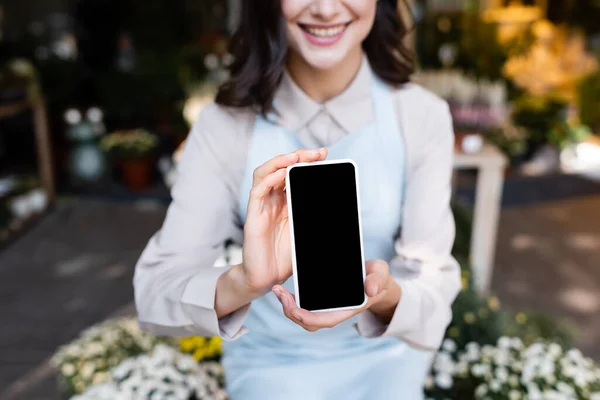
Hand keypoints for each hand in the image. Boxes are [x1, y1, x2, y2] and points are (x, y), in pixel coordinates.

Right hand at [240, 148, 327, 293]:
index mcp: (287, 201)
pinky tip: (282, 173)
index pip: (294, 173)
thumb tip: (340, 205)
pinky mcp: (253, 216)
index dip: (307, 161)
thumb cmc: (286, 258)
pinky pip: (258, 191)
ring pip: (265, 173)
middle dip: (299, 156)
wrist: (267, 279)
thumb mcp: (308, 233)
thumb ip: (317, 218)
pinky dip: (269, 179)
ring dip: (281, 161)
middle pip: (281, 167)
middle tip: (317, 153)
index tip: (324, 155)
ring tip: (297, 157)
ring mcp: (262, 206)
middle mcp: (273, 199)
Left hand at [272, 260, 400, 330]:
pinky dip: (291, 298)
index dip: (308, 318)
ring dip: (287, 304)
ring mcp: (325, 307)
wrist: (374, 280)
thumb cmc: (377, 279)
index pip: (324, 321)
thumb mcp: (380, 274)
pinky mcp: (319, 299)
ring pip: (302, 313)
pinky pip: (302, 304)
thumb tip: (370, 289)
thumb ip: (378, 280)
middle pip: (308, 321)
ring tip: (277, 290)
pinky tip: (282, 288)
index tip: (294, 310)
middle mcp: (333, 312)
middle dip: (291, 311)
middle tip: (280, 293)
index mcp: (347, 309)